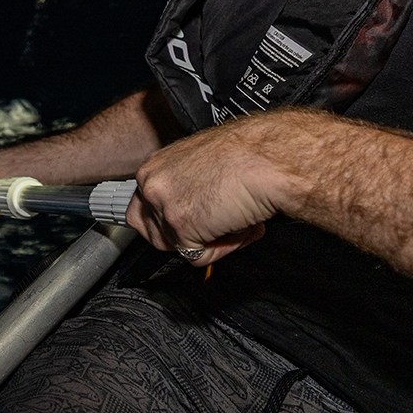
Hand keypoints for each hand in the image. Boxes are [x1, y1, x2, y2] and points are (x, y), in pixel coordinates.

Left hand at [125, 113, 292, 264]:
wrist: (268, 158)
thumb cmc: (249, 155)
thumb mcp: (203, 164)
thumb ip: (185, 186)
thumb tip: (188, 206)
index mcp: (156, 166)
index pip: (144, 208)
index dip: (172, 221)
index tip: (193, 223)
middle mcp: (152, 183)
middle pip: (152, 232)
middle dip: (184, 237)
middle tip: (216, 225)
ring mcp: (164, 205)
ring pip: (175, 247)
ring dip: (208, 242)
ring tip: (234, 220)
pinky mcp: (181, 227)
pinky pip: (197, 257)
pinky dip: (223, 249)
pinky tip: (239, 226)